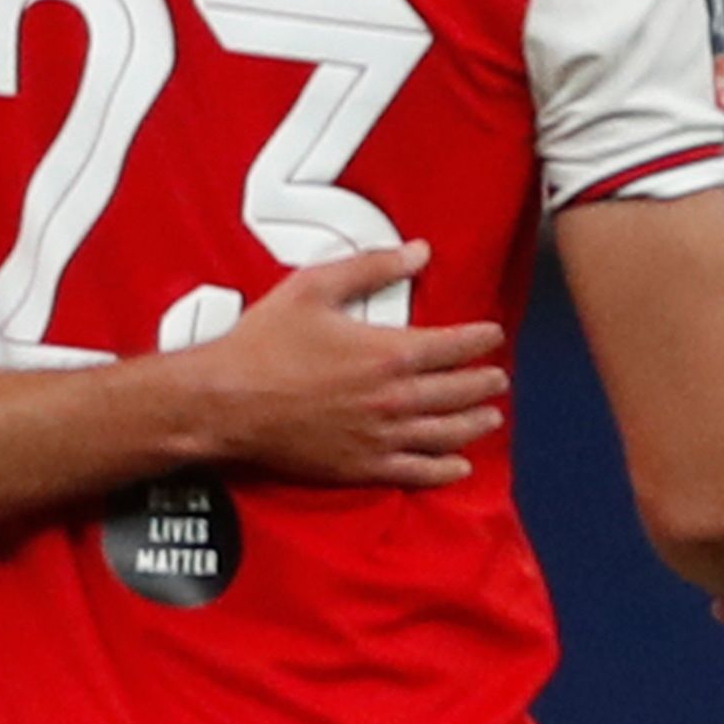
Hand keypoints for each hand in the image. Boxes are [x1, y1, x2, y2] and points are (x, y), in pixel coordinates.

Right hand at [176, 243, 511, 485]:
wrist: (225, 402)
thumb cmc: (264, 342)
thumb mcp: (314, 288)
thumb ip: (371, 267)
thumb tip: (419, 251)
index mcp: (388, 353)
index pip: (454, 346)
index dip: (479, 339)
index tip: (492, 335)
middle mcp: (395, 399)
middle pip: (458, 392)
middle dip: (484, 383)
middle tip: (498, 379)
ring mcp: (381, 437)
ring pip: (446, 433)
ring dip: (474, 424)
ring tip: (490, 418)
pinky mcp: (362, 466)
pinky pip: (416, 472)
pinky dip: (444, 470)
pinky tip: (459, 467)